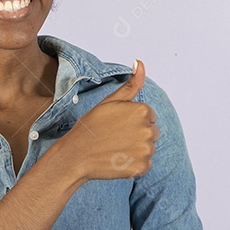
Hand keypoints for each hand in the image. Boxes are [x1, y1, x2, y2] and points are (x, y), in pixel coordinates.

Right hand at [56, 59, 157, 180]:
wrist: (76, 155)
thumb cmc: (91, 127)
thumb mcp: (110, 101)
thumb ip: (131, 84)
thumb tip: (140, 62)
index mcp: (142, 110)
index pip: (149, 116)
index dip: (132, 120)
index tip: (117, 124)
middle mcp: (148, 129)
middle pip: (152, 132)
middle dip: (138, 134)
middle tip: (115, 137)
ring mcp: (146, 150)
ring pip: (149, 148)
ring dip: (136, 150)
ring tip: (115, 148)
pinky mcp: (142, 167)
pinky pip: (145, 165)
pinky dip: (134, 164)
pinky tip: (118, 160)